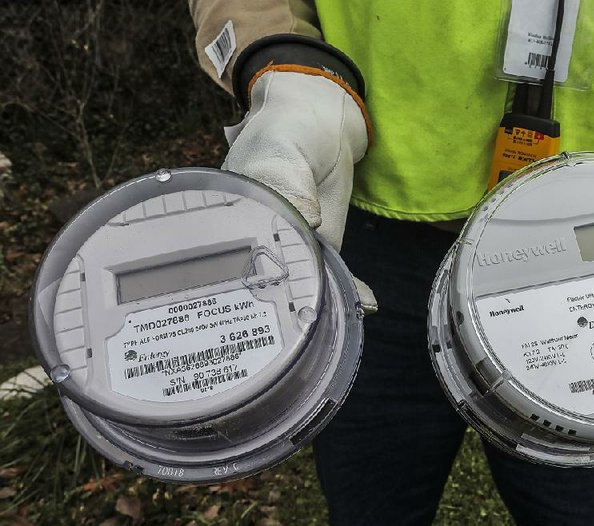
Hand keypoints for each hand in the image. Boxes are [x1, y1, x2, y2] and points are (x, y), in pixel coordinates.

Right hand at [223, 68, 376, 312]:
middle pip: (262, 288)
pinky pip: (333, 274)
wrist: (324, 115)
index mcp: (231, 222)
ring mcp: (291, 246)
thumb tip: (310, 223)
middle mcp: (256, 242)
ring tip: (322, 331)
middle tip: (293, 337)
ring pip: (298, 287)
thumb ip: (287, 181)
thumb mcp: (280, 148)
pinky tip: (361, 307)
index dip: (238, 298)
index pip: (226, 270)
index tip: (253, 322)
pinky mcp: (323, 244)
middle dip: (276, 315)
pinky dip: (347, 292)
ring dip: (312, 308)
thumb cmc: (287, 128)